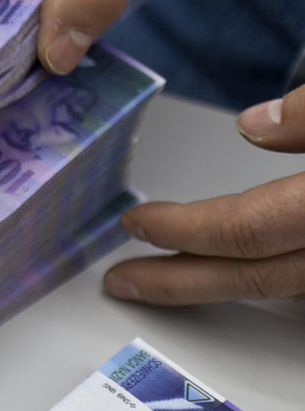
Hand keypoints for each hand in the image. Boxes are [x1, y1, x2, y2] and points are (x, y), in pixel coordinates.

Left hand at [104, 87, 304, 304]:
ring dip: (215, 284)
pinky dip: (258, 277)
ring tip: (165, 279)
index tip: (135, 221)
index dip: (181, 228)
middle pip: (251, 277)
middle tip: (123, 279)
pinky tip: (229, 271)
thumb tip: (253, 123)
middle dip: (177, 282)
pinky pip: (301, 283)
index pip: (244, 228)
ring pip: (277, 287)